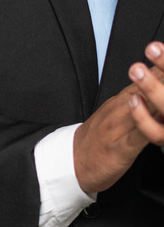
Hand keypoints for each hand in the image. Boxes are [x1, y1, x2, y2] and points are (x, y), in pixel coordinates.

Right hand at [74, 41, 163, 193]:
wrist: (70, 162)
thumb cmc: (98, 141)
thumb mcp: (116, 114)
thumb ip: (137, 100)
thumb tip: (157, 89)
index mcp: (122, 101)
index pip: (145, 77)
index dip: (159, 65)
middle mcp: (121, 109)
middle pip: (146, 87)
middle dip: (159, 76)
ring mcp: (119, 127)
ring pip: (142, 106)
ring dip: (155, 93)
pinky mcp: (120, 148)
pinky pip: (137, 136)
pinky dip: (147, 125)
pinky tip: (155, 118)